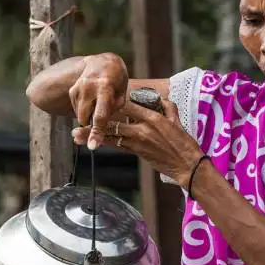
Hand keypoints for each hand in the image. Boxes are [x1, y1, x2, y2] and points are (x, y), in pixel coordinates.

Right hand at [69, 53, 128, 149]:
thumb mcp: (122, 94)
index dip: (96, 133)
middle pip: (86, 118)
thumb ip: (114, 109)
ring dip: (89, 117)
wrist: (102, 63)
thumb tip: (102, 126)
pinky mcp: (72, 91)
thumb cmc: (117, 81)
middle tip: (99, 126)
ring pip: (81, 116)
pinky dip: (85, 110)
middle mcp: (88, 88)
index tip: (92, 146)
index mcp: (104, 88)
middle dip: (91, 125)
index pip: (100, 116)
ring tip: (99, 105)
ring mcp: (78, 88)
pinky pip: (77, 110)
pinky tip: (92, 101)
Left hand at [72, 98, 205, 188]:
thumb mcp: (177, 120)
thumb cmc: (184, 144)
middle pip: (113, 120)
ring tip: (76, 135)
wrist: (187, 165)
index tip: (100, 100)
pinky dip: (104, 143)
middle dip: (94, 120)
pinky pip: (117, 146)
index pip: (126, 104)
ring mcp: (138, 140)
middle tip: (78, 120)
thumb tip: (159, 99)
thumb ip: (167, 106)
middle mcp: (142, 127)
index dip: (111, 102)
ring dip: (92, 135)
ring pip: (110, 134)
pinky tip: (92, 143)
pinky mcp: (137, 152)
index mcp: (152, 116)